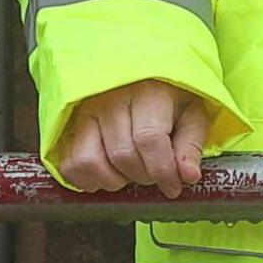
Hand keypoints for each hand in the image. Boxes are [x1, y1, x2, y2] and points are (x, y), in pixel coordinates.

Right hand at [54, 79, 213, 196]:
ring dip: (114, 180)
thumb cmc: (169, 96)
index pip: (149, 140)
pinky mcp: (71, 123)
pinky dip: (88, 180)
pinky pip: (70, 163)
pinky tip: (108, 174)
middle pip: (122, 155)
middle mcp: (112, 98)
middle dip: (143, 176)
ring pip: (90, 161)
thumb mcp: (192, 114)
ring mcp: (86, 110)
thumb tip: (188, 176)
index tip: (173, 187)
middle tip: (154, 174)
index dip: (162, 171)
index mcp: (148, 92)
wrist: (142, 75)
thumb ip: (191, 145)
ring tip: (131, 173)